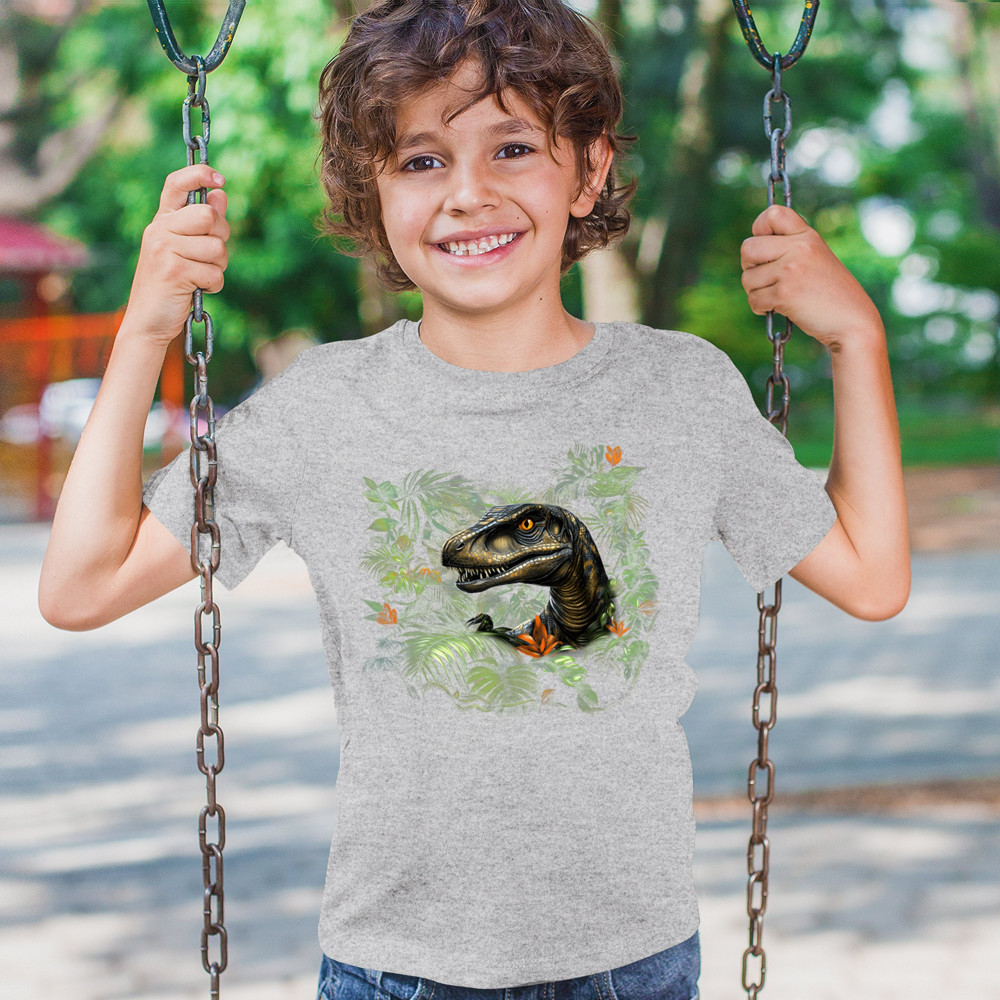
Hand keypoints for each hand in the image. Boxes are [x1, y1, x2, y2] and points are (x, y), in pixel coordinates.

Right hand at [120, 164, 229, 347]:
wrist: (147, 322)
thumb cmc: (170, 286)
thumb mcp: (184, 250)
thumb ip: (202, 225)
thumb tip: (220, 193)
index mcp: (161, 221)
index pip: (176, 183)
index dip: (199, 174)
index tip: (220, 179)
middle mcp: (159, 229)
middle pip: (209, 215)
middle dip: (221, 237)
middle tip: (209, 257)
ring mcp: (164, 248)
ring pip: (217, 247)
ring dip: (218, 267)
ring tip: (199, 277)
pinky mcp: (174, 270)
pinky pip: (215, 272)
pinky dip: (213, 285)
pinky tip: (197, 290)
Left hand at [740, 205, 882, 349]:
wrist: (852, 321)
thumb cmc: (830, 293)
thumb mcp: (815, 258)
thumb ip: (788, 248)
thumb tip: (750, 249)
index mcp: (807, 235)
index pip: (772, 214)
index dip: (759, 228)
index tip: (765, 246)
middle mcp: (799, 247)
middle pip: (748, 247)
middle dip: (750, 267)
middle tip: (766, 278)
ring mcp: (791, 269)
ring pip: (747, 277)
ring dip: (756, 291)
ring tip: (778, 296)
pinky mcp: (785, 293)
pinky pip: (754, 299)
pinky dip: (760, 308)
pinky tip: (777, 308)